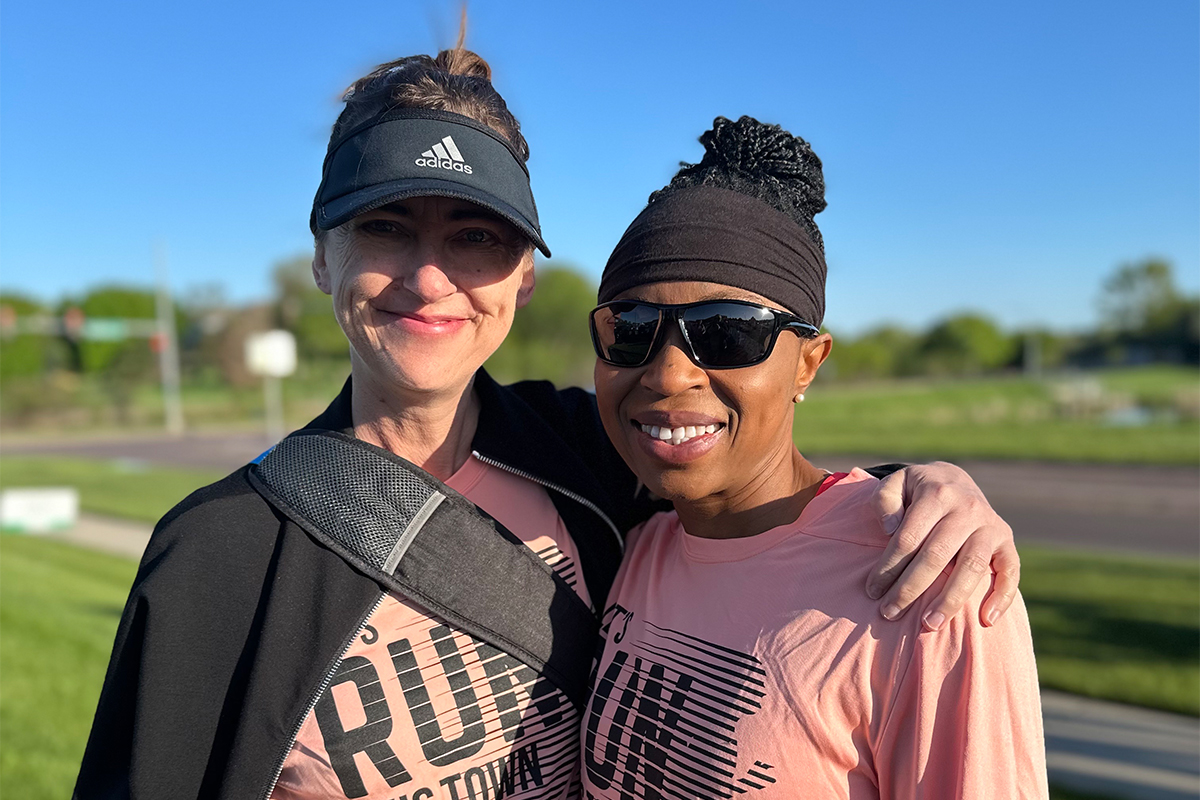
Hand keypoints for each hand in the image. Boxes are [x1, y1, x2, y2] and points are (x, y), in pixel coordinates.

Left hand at [866, 462, 1019, 628]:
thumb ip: (885, 500)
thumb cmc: (916, 490)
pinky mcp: (1007, 540)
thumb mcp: (896, 483)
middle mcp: (967, 509)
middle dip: (911, 589)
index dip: (888, 567)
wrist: (954, 479)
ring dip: (950, 600)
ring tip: (929, 624)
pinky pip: (1011, 570)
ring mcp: (990, 525)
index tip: (872, 592)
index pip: (908, 538)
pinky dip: (1003, 596)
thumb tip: (890, 529)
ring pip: (971, 567)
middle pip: (937, 556)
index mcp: (937, 494)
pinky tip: (986, 620)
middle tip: (890, 613)